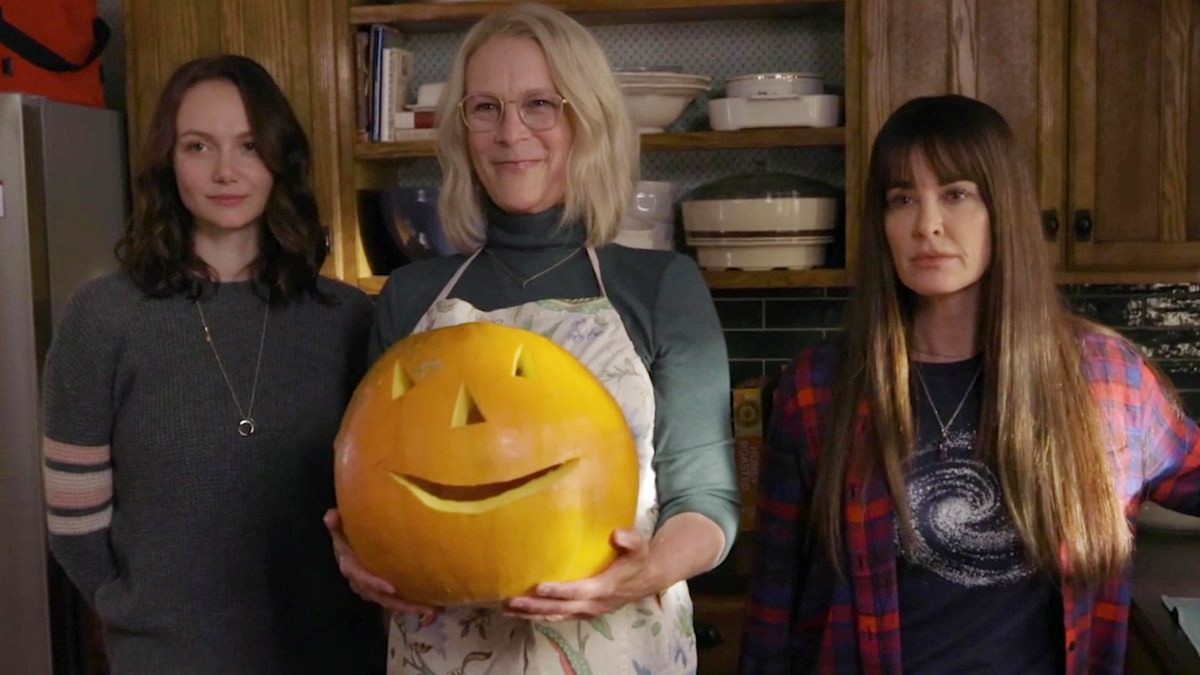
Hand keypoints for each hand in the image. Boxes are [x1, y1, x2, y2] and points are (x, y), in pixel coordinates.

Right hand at [323, 508, 438, 616]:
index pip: (361, 577)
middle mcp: (361, 583)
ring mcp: (371, 590)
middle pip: (381, 597)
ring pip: (390, 602)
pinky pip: (396, 601)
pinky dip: (412, 605)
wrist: (347, 547)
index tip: (391, 587)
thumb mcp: (339, 529)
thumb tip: (331, 516)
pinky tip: (432, 607)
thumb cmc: (346, 535)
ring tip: (432, 610)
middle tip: (424, 608)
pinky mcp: (382, 592)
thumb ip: (336, 524)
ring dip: (411, 607)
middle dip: (401, 604)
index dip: (373, 583)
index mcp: (350, 567)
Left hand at [502, 528, 654, 620]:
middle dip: (535, 606)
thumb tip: (617, 534)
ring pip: (555, 615)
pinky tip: (519, 612)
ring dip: (531, 614)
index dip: (560, 591)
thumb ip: (630, 540)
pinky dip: (537, 616)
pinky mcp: (580, 612)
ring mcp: (585, 611)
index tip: (539, 587)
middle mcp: (592, 604)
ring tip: (506, 609)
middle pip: (560, 608)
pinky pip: (556, 616)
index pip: (579, 592)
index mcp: (604, 588)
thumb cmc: (636, 560)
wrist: (644, 580)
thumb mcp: (639, 547)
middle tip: (511, 601)